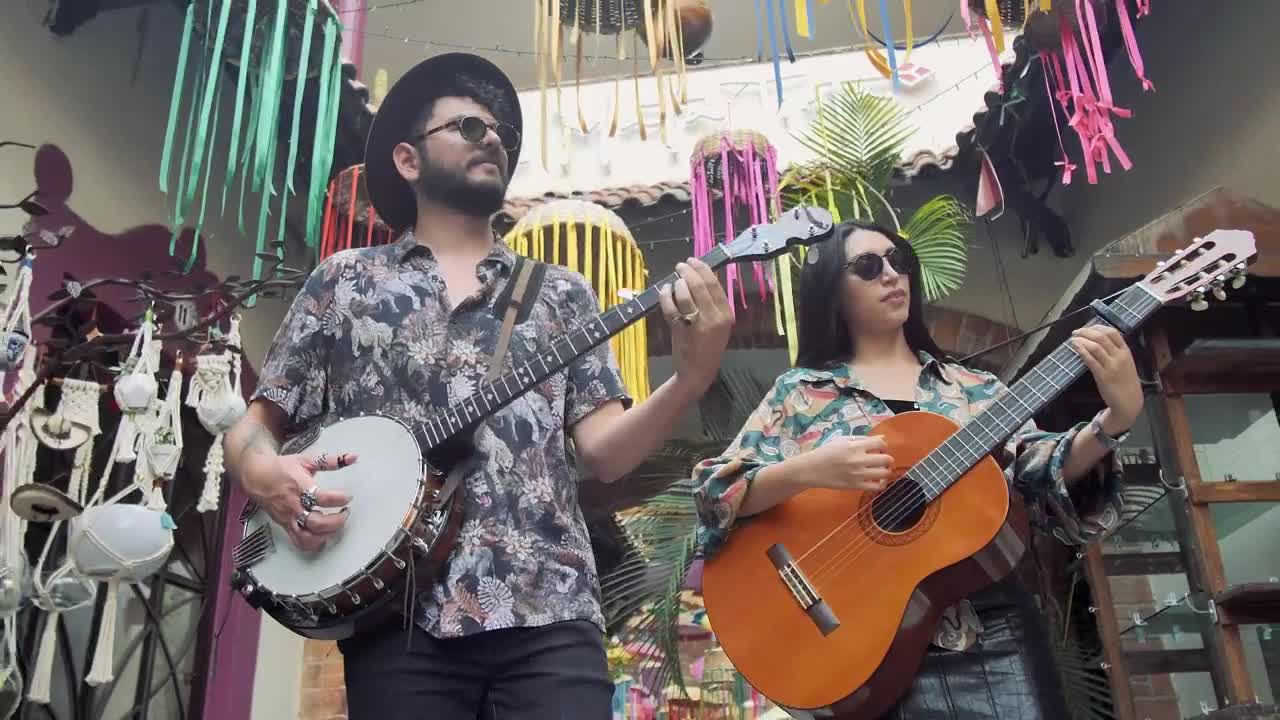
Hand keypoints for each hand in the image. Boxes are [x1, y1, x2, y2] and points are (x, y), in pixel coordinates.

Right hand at [241, 452, 355, 551]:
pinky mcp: (284, 525)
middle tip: (345, 513)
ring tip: (337, 525)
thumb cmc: (281, 468)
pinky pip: (299, 541)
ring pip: (308, 536)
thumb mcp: (306, 460)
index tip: (348, 497)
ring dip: (327, 534)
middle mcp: (293, 505)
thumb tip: (352, 457)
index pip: (321, 497)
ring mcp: (288, 518)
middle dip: (336, 521)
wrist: (256, 475)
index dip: (338, 499)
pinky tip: (323, 536)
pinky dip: (313, 543)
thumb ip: (331, 461)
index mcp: (299, 486)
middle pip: (316, 522)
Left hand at [658, 257, 731, 391]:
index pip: (714, 284)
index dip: (702, 269)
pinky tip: (664, 290)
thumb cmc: (708, 346)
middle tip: (680, 265)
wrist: (698, 372)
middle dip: (688, 271)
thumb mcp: (719, 325)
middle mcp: (714, 318)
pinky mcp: (681, 330)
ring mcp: (697, 324)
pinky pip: (671, 307)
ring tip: (674, 280)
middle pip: (699, 286)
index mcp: (726, 314)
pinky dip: (665, 296)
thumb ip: (713, 304)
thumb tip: (700, 277)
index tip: (693, 261)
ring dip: (677, 283)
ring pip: (685, 294)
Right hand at [801, 435, 895, 491]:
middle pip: (886, 459)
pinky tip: (876, 480)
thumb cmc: (826, 452)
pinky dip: (881, 484)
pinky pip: (877, 487)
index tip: (879, 449)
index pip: (881, 444)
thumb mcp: (842, 440)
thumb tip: (882, 438)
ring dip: (886, 471)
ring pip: (885, 473)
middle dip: (887, 459)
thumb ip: (862, 439)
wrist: (811, 469)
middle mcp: (858, 460)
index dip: (883, 446)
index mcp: (854, 446)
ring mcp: (857, 474)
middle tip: (882, 460)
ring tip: (880, 470)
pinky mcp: (855, 486)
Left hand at [1071, 325, 1143, 430]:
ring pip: (1095, 347)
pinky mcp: (1103, 375)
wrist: (1129, 401)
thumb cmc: (1125, 381)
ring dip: (1082, 340)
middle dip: (1086, 332)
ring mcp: (1111, 366)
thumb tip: (1097, 340)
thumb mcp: (1125, 363)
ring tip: (1073, 339)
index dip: (1098, 327)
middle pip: (1102, 337)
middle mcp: (1119, 356)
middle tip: (1076, 332)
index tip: (1088, 327)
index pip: (1113, 332)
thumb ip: (1115, 352)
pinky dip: (1081, 351)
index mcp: (1126, 351)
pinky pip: (1090, 360)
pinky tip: (1075, 347)